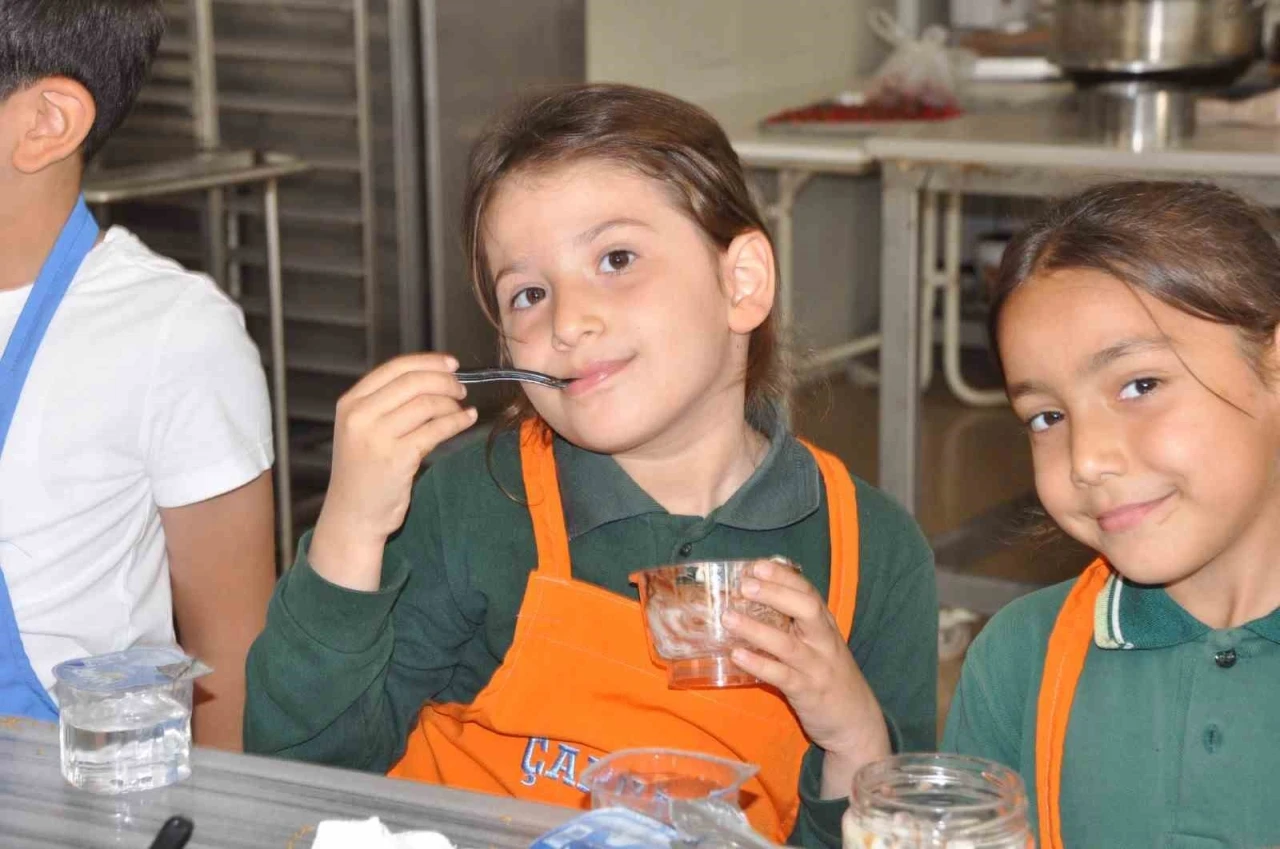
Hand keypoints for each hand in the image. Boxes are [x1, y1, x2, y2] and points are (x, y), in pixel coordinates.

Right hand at [310, 353, 476, 589]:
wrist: (352, 515)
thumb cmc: (363, 472)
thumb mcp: (362, 430)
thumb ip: (386, 404)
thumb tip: (432, 378)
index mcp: (350, 403)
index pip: (395, 368)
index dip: (428, 362)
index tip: (451, 364)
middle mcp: (360, 416)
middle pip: (413, 382)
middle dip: (445, 381)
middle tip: (461, 388)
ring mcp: (377, 437)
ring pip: (427, 404)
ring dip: (452, 403)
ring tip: (462, 408)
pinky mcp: (397, 458)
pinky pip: (436, 429)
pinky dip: (457, 421)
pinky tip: (466, 419)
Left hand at [722, 558, 890, 797]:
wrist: (855, 721)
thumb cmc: (830, 676)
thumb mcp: (820, 645)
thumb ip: (796, 624)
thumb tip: (755, 600)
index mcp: (825, 626)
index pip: (808, 592)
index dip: (783, 576)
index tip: (756, 565)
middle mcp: (824, 642)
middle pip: (806, 609)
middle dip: (775, 593)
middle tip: (745, 584)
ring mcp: (816, 667)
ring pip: (788, 644)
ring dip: (756, 629)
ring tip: (728, 617)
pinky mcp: (807, 692)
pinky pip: (782, 676)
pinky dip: (759, 664)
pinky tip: (737, 655)